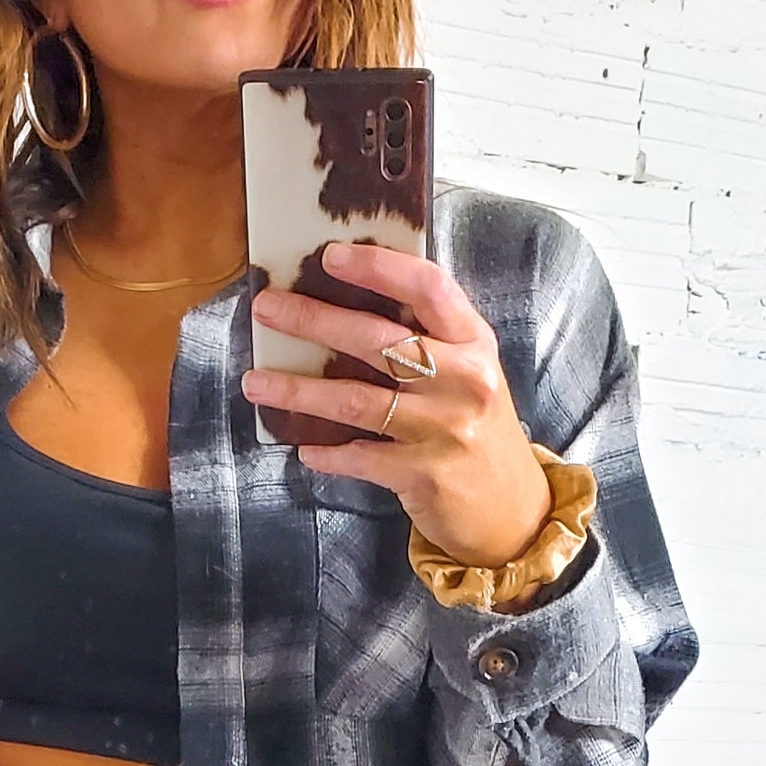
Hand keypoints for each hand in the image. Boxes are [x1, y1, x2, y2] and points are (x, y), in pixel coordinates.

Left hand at [243, 243, 552, 567]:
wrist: (510, 509)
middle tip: (266, 309)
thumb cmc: (477, 429)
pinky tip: (302, 447)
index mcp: (474, 342)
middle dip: (314, 321)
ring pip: (356, 400)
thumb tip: (349, 301)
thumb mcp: (467, 373)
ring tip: (255, 382)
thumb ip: (428, 339)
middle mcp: (463, 380)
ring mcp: (443, 429)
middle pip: (379, 339)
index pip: (428, 287)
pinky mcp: (422, 475)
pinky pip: (359, 457)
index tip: (330, 256)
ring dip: (298, 391)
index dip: (378, 267)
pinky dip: (326, 453)